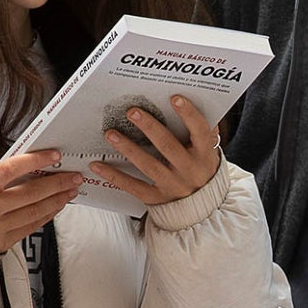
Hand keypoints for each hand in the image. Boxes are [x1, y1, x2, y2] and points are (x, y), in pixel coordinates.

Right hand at [0, 149, 84, 254]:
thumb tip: (37, 166)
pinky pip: (32, 226)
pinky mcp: (4, 242)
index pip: (9, 170)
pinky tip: (58, 205)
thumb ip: (4, 177)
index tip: (54, 156)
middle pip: (29, 194)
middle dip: (56, 183)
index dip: (34, 161)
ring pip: (35, 211)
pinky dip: (48, 214)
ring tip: (71, 190)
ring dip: (57, 199)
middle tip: (74, 176)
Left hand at [94, 97, 223, 209]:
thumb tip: (197, 103)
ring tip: (111, 134)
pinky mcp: (156, 198)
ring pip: (148, 165)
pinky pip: (133, 186)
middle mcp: (189, 171)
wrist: (203, 208)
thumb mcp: (210, 151)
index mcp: (204, 155)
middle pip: (168, 146)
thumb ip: (204, 132)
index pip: (199, 132)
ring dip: (128, 148)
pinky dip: (114, 175)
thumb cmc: (202, 171)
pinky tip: (98, 165)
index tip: (174, 98)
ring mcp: (172, 186)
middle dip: (149, 127)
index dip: (188, 114)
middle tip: (132, 111)